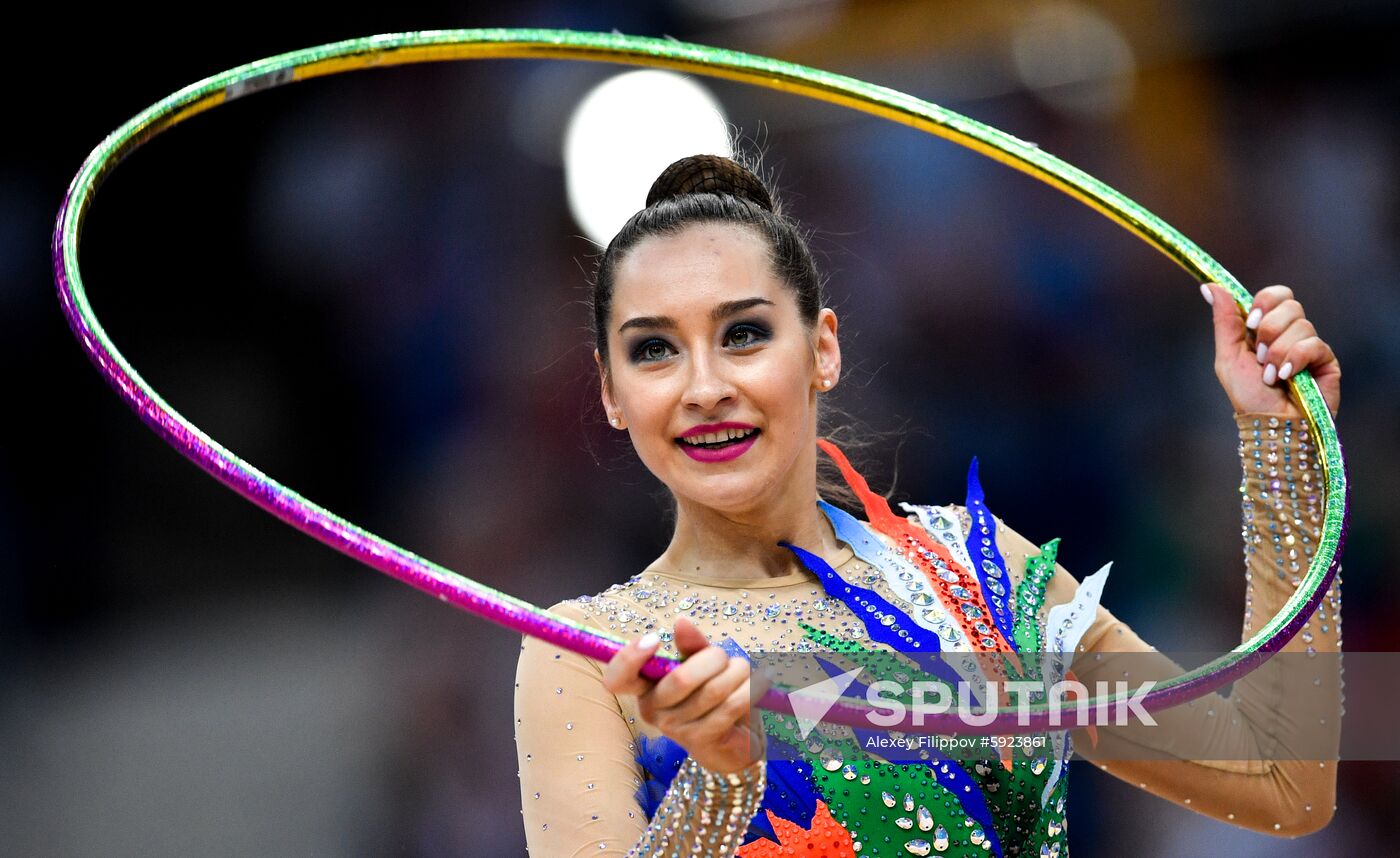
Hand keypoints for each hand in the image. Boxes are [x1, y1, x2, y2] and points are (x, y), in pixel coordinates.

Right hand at [601, 617, 767, 773]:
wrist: (734, 744)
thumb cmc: (713, 699)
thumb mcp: (702, 667)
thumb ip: (691, 647)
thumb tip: (681, 622)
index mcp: (646, 689)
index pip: (619, 678)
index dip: (629, 658)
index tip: (654, 639)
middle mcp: (653, 711)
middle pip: (681, 678)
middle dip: (714, 659)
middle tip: (726, 658)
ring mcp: (676, 729)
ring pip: (712, 691)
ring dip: (737, 673)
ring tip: (744, 671)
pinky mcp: (703, 741)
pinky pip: (730, 706)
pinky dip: (749, 690)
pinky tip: (758, 684)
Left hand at [1202, 283, 1340, 419]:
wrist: (1270, 425)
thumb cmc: (1248, 397)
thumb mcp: (1228, 357)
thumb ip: (1224, 320)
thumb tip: (1209, 286)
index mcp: (1266, 328)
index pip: (1276, 295)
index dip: (1266, 301)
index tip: (1251, 323)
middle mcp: (1290, 333)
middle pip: (1290, 304)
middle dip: (1269, 330)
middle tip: (1260, 355)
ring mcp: (1310, 346)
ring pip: (1301, 324)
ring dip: (1278, 352)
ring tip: (1271, 376)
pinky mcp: (1326, 360)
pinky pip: (1314, 344)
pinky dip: (1296, 360)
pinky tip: (1287, 376)